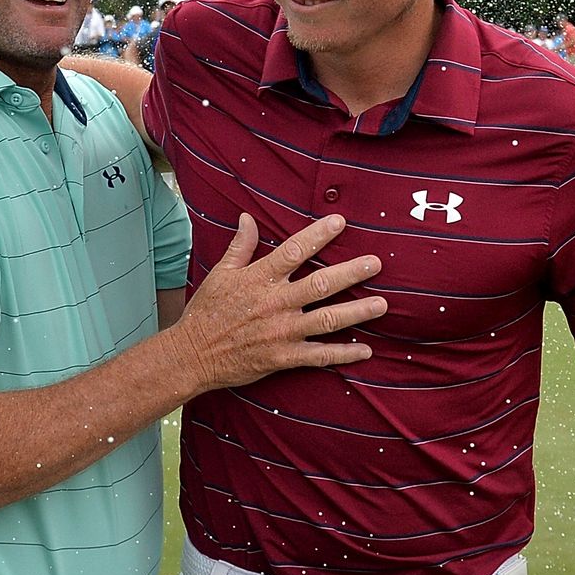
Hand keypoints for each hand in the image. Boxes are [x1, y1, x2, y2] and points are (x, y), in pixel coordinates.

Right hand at [168, 213, 386, 393]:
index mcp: (260, 279)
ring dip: (357, 312)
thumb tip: (247, 218)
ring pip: (327, 319)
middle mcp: (276, 303)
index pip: (294, 251)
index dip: (319, 235)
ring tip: (382, 304)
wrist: (192, 355)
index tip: (340, 222)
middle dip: (351, 273)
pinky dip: (343, 354)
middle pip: (321, 284)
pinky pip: (319, 356)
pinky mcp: (283, 357)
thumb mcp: (220, 273)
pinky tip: (365, 350)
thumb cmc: (206, 312)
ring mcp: (282, 332)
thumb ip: (240, 246)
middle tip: (376, 263)